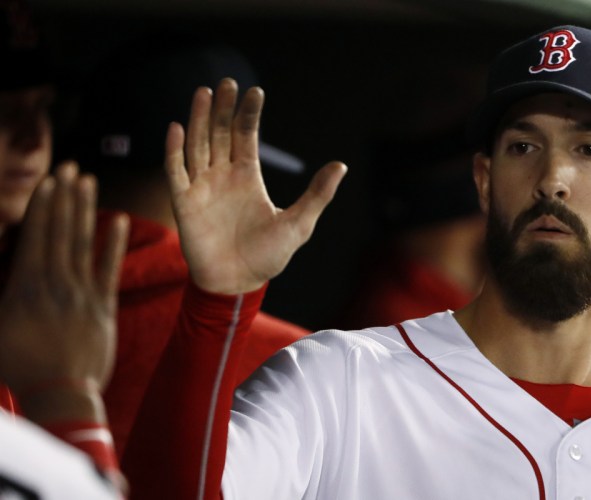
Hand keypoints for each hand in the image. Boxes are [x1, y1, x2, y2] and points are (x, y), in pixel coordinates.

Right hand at [0, 163, 128, 405]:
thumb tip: (2, 262)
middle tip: (70, 168)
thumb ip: (1, 295)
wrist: (60, 395)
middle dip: (65, 197)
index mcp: (25, 286)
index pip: (36, 236)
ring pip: (84, 243)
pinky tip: (120, 221)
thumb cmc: (20, 368)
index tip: (50, 181)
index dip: (44, 206)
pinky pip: (110, 270)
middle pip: (60, 231)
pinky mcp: (104, 307)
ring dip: (87, 210)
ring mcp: (82, 293)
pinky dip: (114, 245)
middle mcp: (55, 283)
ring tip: (89, 183)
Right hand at [165, 79, 346, 293]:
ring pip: (197, 145)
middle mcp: (223, 176)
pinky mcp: (184, 203)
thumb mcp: (299, 223)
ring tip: (204, 92)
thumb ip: (318, 194)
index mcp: (248, 177)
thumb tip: (341, 165)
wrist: (238, 284)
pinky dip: (174, 150)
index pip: (246, 137)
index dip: (249, 115)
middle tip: (227, 82)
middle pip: (220, 134)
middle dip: (224, 109)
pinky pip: (176, 172)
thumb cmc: (269, 257)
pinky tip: (176, 127)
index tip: (255, 91)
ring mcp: (202, 187)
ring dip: (199, 119)